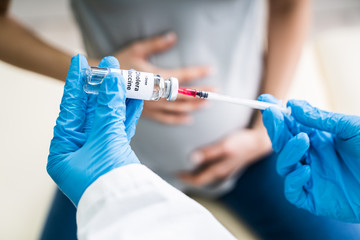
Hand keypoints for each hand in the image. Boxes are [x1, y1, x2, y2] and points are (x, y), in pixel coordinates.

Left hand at [47, 54, 142, 205]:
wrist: (129, 209)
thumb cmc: (107, 182)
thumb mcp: (105, 140)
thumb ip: (108, 109)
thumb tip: (111, 80)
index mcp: (63, 149)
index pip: (69, 107)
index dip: (75, 82)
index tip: (79, 61)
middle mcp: (78, 149)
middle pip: (90, 110)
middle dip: (100, 88)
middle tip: (108, 66)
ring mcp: (98, 151)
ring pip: (108, 117)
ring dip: (118, 98)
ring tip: (125, 78)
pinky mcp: (115, 153)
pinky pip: (120, 128)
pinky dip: (128, 114)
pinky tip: (135, 99)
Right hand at [114, 32, 212, 123]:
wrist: (103, 83)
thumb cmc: (120, 64)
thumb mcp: (136, 50)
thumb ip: (156, 44)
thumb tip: (173, 37)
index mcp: (156, 77)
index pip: (182, 75)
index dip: (198, 72)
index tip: (211, 70)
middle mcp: (156, 93)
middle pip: (184, 95)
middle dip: (201, 93)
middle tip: (216, 92)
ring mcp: (152, 105)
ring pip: (177, 108)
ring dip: (193, 106)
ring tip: (207, 104)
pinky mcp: (147, 113)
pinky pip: (165, 119)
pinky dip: (177, 119)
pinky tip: (188, 119)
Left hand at [179, 128, 271, 186]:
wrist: (259, 141)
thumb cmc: (242, 143)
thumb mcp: (224, 146)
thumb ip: (208, 153)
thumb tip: (192, 159)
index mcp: (218, 171)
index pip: (198, 180)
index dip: (185, 178)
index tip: (175, 173)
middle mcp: (221, 173)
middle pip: (201, 179)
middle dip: (189, 177)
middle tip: (177, 171)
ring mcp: (225, 169)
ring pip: (206, 175)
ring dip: (196, 173)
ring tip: (185, 167)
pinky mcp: (228, 164)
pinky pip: (211, 169)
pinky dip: (203, 168)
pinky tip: (200, 161)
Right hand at [260, 94, 359, 222]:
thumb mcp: (350, 128)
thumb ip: (320, 119)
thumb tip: (293, 105)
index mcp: (317, 139)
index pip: (289, 126)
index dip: (276, 114)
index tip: (265, 100)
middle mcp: (310, 157)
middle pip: (282, 143)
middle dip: (275, 128)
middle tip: (272, 114)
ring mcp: (310, 177)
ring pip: (284, 166)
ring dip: (287, 152)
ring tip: (302, 140)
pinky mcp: (313, 199)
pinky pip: (292, 191)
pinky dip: (293, 181)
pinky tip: (305, 170)